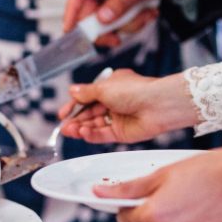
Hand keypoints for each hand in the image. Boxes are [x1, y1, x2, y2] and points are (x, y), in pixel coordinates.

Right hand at [60, 70, 195, 143]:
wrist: (158, 105)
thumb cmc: (136, 90)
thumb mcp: (104, 87)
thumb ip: (86, 93)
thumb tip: (72, 91)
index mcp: (111, 86)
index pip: (87, 97)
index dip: (74, 106)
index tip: (63, 114)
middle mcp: (114, 102)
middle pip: (89, 113)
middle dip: (76, 120)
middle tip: (64, 127)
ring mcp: (118, 118)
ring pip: (95, 125)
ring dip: (82, 128)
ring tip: (70, 131)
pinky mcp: (122, 133)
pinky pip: (103, 135)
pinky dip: (92, 135)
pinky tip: (83, 134)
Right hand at [63, 0, 182, 46]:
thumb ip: (122, 2)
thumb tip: (102, 19)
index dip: (71, 13)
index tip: (68, 31)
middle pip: (89, 15)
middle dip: (111, 27)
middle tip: (124, 35)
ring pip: (105, 23)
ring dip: (128, 24)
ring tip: (148, 13)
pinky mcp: (112, 4)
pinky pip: (116, 22)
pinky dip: (132, 22)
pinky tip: (147, 12)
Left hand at [95, 142, 221, 221]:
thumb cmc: (203, 169)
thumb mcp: (161, 173)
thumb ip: (129, 188)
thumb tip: (99, 192)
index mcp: (153, 214)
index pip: (124, 220)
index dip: (127, 209)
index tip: (135, 201)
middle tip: (153, 212)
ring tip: (182, 205)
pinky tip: (198, 210)